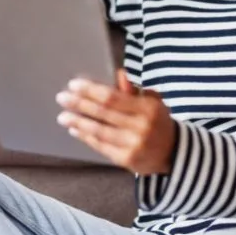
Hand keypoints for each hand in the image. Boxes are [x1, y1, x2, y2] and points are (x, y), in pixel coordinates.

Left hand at [55, 69, 176, 174]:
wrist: (173, 153)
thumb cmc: (157, 122)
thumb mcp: (152, 102)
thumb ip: (134, 90)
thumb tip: (119, 74)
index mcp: (148, 108)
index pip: (113, 97)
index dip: (91, 90)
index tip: (74, 84)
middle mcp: (141, 127)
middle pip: (104, 113)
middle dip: (79, 104)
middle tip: (62, 98)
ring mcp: (133, 145)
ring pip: (99, 131)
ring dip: (78, 122)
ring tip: (62, 116)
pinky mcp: (126, 160)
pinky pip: (101, 146)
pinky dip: (86, 137)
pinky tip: (75, 129)